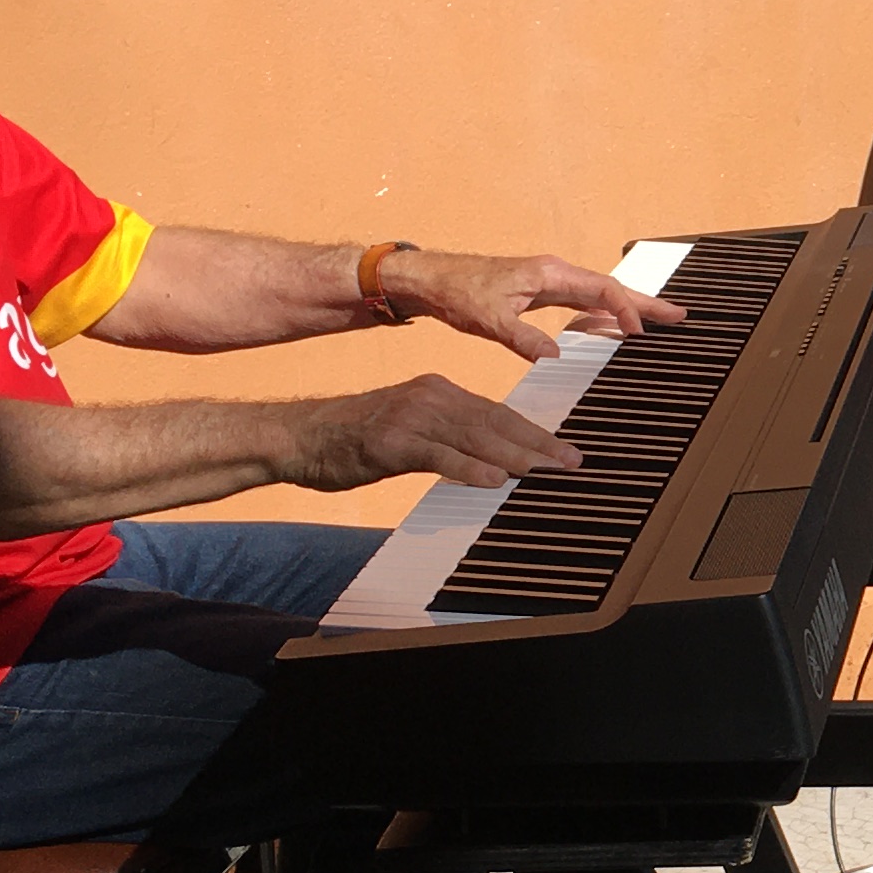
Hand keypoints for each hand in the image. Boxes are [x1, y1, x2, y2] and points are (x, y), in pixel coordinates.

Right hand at [289, 373, 581, 491]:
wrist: (300, 436)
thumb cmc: (356, 438)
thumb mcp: (410, 430)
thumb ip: (450, 439)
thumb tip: (493, 461)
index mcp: (439, 392)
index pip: (498, 414)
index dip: (535, 433)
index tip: (566, 450)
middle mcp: (430, 398)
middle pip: (495, 422)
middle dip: (538, 443)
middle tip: (572, 462)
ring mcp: (410, 418)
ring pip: (474, 436)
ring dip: (515, 455)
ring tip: (547, 470)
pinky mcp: (390, 442)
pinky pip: (437, 455)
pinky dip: (468, 467)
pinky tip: (493, 480)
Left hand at [386, 249, 687, 363]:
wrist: (431, 280)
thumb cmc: (457, 292)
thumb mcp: (489, 320)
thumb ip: (522, 338)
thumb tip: (554, 355)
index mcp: (549, 273)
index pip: (602, 290)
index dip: (624, 311)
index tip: (640, 335)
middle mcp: (555, 274)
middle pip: (611, 288)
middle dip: (646, 303)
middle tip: (679, 315)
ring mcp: (549, 283)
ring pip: (599, 295)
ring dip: (628, 308)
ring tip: (657, 322)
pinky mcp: (540, 294)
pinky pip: (582, 303)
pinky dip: (604, 314)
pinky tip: (613, 328)